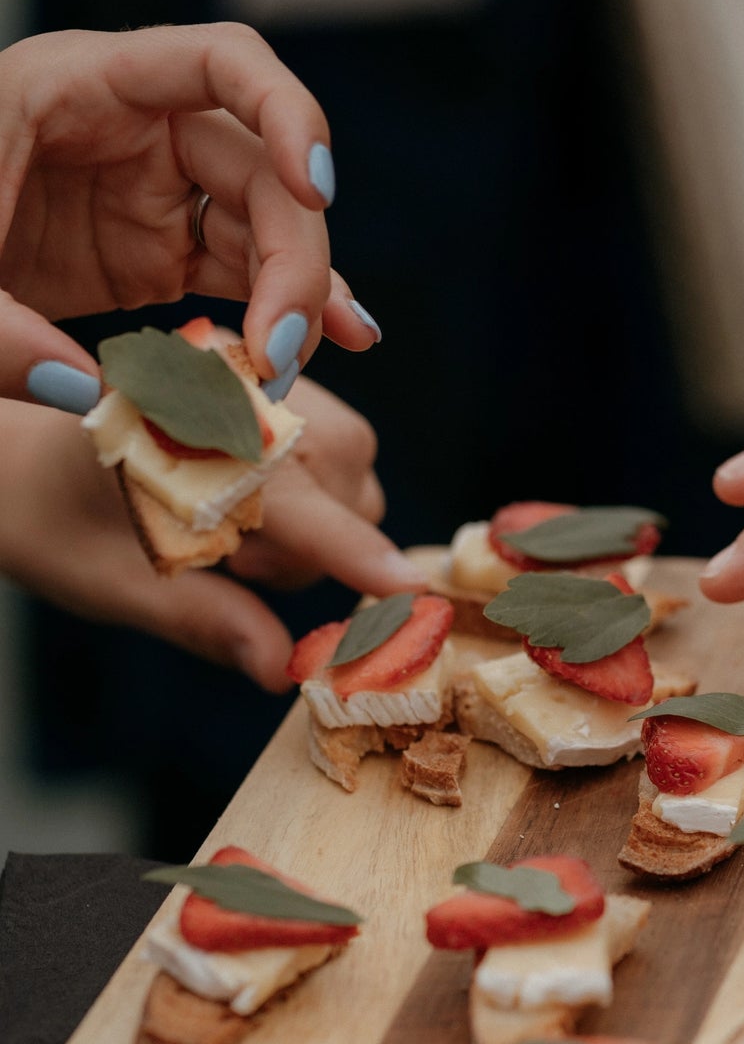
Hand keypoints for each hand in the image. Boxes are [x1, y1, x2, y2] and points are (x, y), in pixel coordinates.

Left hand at [0, 23, 378, 409]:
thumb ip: (0, 335)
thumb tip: (89, 396)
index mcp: (76, 84)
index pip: (220, 61)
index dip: (286, 114)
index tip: (315, 190)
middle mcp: (135, 128)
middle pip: (262, 169)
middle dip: (294, 257)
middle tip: (280, 354)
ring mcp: (153, 192)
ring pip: (266, 229)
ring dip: (295, 299)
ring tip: (287, 374)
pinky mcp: (157, 253)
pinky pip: (239, 277)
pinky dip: (278, 316)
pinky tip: (311, 351)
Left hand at [0, 373, 424, 689]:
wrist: (10, 457)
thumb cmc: (44, 516)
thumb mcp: (109, 581)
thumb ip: (203, 621)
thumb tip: (281, 669)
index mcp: (175, 424)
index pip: (283, 495)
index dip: (346, 549)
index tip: (405, 588)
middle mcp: (225, 380)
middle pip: (345, 462)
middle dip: (324, 534)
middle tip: (241, 565)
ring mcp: (250, 374)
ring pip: (350, 456)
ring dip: (320, 516)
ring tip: (237, 537)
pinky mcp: (264, 383)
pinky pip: (334, 442)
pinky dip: (314, 492)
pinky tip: (252, 507)